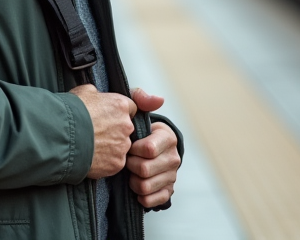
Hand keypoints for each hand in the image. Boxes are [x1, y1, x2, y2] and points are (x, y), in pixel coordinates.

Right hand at [70, 84, 136, 178]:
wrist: (62, 136)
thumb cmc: (71, 113)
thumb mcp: (84, 91)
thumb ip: (98, 96)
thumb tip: (98, 98)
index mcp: (120, 105)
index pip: (130, 108)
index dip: (118, 113)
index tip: (110, 116)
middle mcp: (126, 125)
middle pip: (126, 129)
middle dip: (114, 130)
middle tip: (96, 132)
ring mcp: (122, 146)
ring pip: (120, 146)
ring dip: (110, 146)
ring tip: (92, 146)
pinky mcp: (116, 163)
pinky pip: (114, 162)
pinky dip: (105, 161)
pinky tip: (92, 156)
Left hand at [126, 88, 180, 208]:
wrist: (146, 149)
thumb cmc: (138, 129)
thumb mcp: (137, 110)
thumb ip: (140, 99)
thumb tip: (158, 99)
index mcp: (168, 138)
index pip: (148, 149)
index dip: (132, 150)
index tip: (127, 145)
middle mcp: (174, 158)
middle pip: (145, 170)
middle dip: (130, 166)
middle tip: (126, 160)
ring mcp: (172, 176)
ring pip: (145, 186)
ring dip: (133, 181)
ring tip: (129, 172)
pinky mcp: (168, 191)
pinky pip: (153, 200)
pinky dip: (141, 196)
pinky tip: (135, 187)